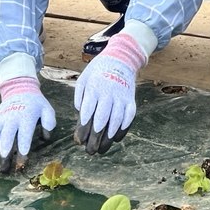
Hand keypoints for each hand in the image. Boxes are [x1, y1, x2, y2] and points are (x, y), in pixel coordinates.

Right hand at [0, 77, 54, 172]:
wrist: (20, 90)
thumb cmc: (36, 104)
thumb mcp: (47, 109)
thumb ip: (49, 122)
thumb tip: (46, 137)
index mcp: (26, 116)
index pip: (24, 133)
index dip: (22, 146)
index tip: (21, 160)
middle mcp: (11, 118)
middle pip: (6, 135)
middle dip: (3, 151)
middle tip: (3, 168)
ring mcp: (0, 119)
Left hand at [73, 33, 145, 154]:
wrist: (120, 58)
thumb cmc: (98, 70)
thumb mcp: (84, 78)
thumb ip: (80, 95)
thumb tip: (79, 112)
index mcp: (94, 88)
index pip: (88, 112)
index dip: (83, 128)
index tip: (78, 141)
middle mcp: (108, 94)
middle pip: (101, 120)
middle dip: (95, 138)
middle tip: (89, 151)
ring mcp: (121, 97)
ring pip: (116, 121)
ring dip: (108, 138)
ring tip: (102, 150)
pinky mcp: (131, 100)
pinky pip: (129, 117)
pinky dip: (123, 129)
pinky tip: (115, 139)